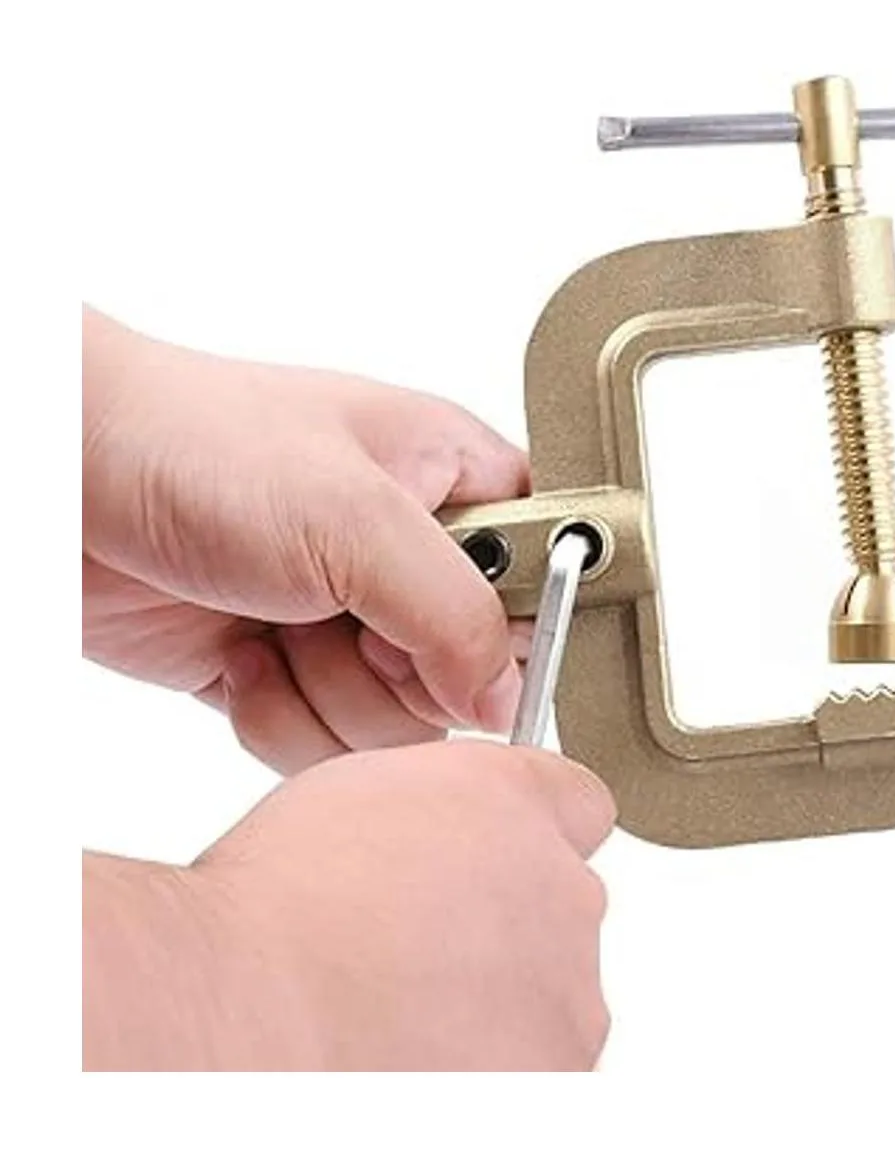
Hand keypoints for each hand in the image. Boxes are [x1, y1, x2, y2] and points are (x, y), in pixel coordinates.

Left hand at [83, 308, 530, 771]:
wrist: (58, 474)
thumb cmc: (195, 441)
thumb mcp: (356, 517)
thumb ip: (455, 612)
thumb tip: (506, 695)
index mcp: (452, 482)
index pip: (545, 578)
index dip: (517, 629)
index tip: (459, 641)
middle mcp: (406, 555)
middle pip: (471, 675)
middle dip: (399, 674)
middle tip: (347, 626)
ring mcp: (345, 617)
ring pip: (396, 724)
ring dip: (326, 697)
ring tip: (275, 630)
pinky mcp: (284, 667)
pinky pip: (322, 744)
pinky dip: (274, 718)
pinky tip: (239, 658)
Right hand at [84, 742, 615, 1070]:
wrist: (240, 1007)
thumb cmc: (275, 904)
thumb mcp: (364, 792)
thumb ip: (445, 804)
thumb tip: (456, 840)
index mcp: (520, 803)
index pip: (580, 804)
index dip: (532, 833)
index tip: (493, 861)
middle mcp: (567, 893)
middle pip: (563, 908)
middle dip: (508, 926)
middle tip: (416, 952)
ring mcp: (566, 1000)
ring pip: (552, 999)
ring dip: (499, 1006)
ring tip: (398, 1015)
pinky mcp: (550, 1086)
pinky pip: (535, 1071)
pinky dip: (487, 1072)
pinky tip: (408, 1059)